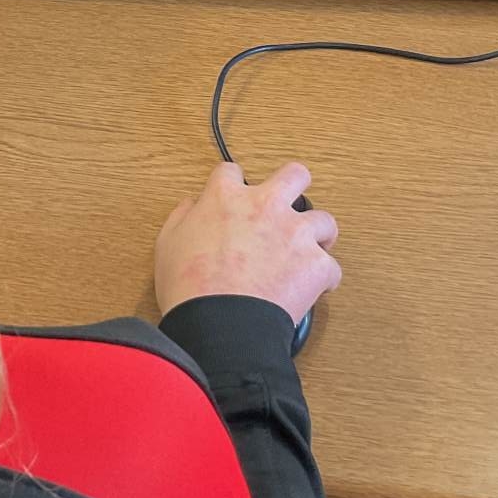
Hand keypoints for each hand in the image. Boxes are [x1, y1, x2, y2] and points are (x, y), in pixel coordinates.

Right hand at [156, 162, 340, 328]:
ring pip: (324, 220)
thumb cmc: (189, 288)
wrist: (219, 324)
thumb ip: (182, 217)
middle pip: (295, 175)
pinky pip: (330, 268)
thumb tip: (192, 206)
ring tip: (308, 252)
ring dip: (317, 235)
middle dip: (295, 186)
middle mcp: (266, 206)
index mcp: (226, 198)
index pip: (231, 172)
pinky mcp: (316, 263)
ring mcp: (296, 233)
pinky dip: (322, 279)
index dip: (232, 184)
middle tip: (288, 205)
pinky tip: (312, 290)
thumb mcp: (167, 245)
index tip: (234, 196)